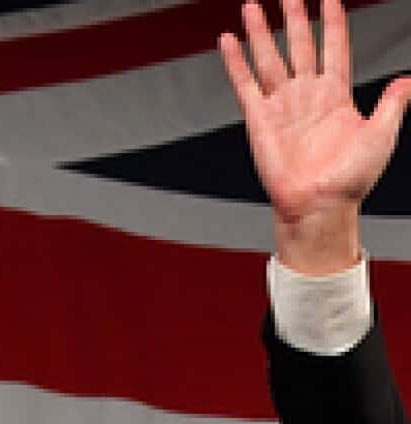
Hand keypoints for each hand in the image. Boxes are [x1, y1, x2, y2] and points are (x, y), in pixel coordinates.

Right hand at [219, 0, 410, 273]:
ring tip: (253, 5)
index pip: (334, 48)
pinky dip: (235, 61)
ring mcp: (281, 104)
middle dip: (295, 17)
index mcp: (337, 96)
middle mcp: (307, 95)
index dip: (333, 22)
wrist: (318, 205)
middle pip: (300, 45)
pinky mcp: (258, 118)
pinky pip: (244, 83)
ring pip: (269, 57)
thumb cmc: (351, 179)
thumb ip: (391, 105)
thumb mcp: (381, 135)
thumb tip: (405, 79)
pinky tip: (228, 40)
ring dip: (261, 31)